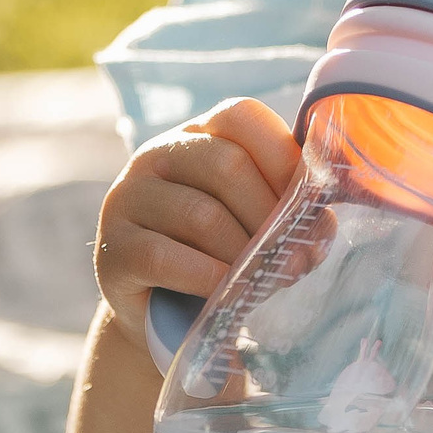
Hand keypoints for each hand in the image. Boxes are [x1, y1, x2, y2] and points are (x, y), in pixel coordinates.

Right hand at [95, 98, 300, 353]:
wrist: (162, 316)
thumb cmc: (220, 257)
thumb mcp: (255, 224)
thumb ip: (287, 212)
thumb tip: (320, 226)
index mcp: (197, 134)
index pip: (241, 115)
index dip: (283, 157)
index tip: (310, 204)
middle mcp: (156, 155)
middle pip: (226, 164)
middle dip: (270, 216)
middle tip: (297, 258)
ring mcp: (127, 198)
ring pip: (201, 214)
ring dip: (245, 254)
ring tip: (267, 281)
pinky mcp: (113, 249)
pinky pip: (166, 257)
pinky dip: (208, 277)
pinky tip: (227, 295)